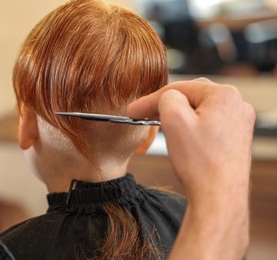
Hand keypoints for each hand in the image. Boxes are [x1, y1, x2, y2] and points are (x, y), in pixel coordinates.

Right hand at [127, 78, 254, 257]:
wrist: (219, 197)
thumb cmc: (199, 163)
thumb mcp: (174, 121)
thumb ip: (166, 98)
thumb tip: (167, 98)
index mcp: (224, 95)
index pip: (179, 89)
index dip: (150, 100)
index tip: (133, 111)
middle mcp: (237, 105)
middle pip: (191, 97)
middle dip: (165, 106)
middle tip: (143, 115)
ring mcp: (239, 122)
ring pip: (199, 110)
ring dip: (178, 116)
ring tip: (161, 126)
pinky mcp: (236, 138)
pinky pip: (208, 123)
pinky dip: (191, 126)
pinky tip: (182, 138)